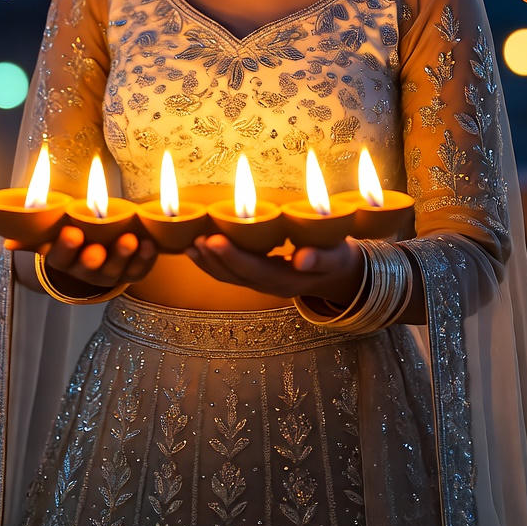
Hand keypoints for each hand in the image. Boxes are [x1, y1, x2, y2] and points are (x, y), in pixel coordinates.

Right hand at [3, 226, 158, 290]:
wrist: (99, 248)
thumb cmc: (74, 232)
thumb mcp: (53, 234)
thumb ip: (35, 235)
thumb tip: (7, 242)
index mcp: (64, 260)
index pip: (59, 258)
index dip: (65, 247)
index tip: (71, 231)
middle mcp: (86, 271)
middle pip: (88, 268)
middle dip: (92, 258)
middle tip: (96, 248)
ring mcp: (110, 273)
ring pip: (116, 270)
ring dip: (123, 255)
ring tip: (130, 239)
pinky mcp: (132, 272)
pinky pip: (140, 269)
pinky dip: (146, 258)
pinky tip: (150, 243)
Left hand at [185, 234, 364, 304]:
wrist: (336, 272)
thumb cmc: (336, 256)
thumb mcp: (336, 256)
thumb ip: (320, 258)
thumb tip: (302, 259)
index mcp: (287, 281)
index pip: (255, 269)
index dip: (233, 256)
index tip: (214, 240)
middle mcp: (268, 286)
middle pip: (235, 276)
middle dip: (214, 259)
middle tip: (196, 239)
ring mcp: (259, 284)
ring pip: (227, 277)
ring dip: (207, 262)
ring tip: (190, 244)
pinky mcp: (254, 277)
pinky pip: (227, 274)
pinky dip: (210, 263)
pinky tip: (195, 249)